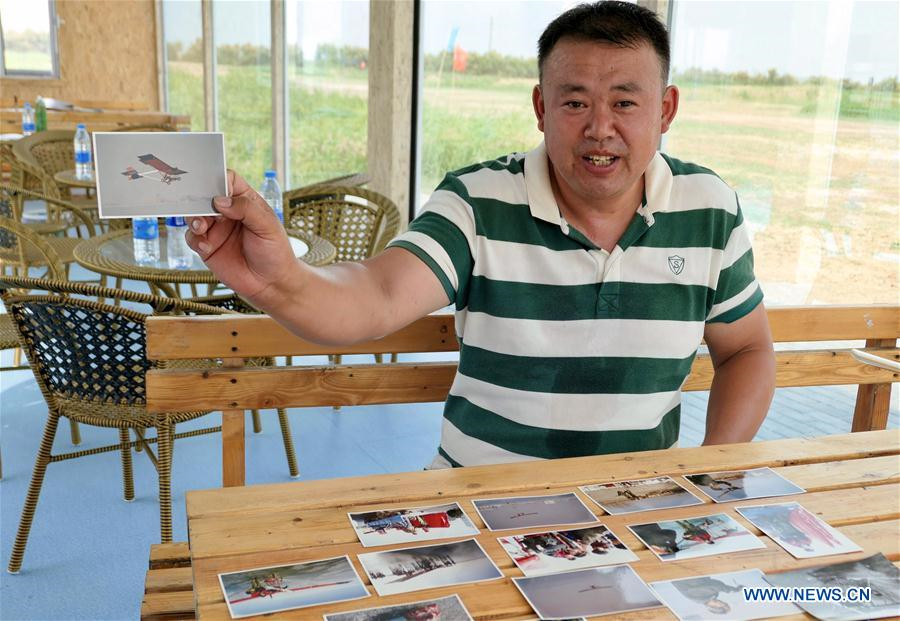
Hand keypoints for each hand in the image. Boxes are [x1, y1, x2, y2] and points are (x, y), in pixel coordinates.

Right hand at [186, 170, 298, 303]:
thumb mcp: (267, 227)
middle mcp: (228, 213)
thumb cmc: (275, 252)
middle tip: (202, 209)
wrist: (271, 284)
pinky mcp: (207, 247)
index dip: (218, 180)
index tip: (215, 191)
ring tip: (202, 228)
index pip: (228, 180)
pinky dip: (195, 239)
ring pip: (195, 215)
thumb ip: (246, 210)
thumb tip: (219, 200)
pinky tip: (206, 246)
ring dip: (194, 219)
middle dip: (199, 200)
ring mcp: (216, 229)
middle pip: (205, 196)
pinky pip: (192, 237)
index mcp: (245, 201)